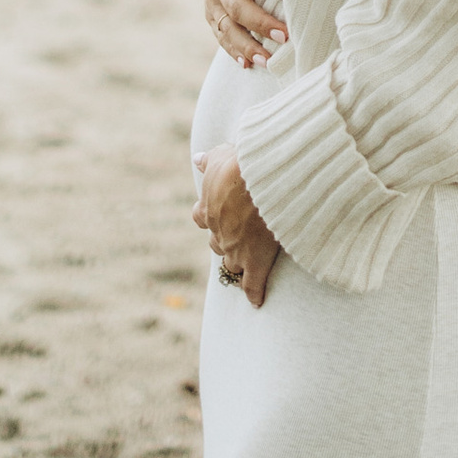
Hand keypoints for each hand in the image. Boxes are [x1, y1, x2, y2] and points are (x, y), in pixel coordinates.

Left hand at [192, 145, 279, 306]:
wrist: (260, 180)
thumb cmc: (240, 164)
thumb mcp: (220, 156)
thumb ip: (209, 161)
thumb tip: (197, 159)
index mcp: (208, 208)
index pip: (201, 217)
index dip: (209, 217)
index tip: (217, 215)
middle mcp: (218, 232)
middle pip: (217, 243)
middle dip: (225, 241)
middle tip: (237, 238)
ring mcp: (235, 249)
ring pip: (232, 263)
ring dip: (238, 262)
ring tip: (247, 265)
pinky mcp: (255, 261)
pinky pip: (252, 284)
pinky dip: (254, 293)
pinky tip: (256, 301)